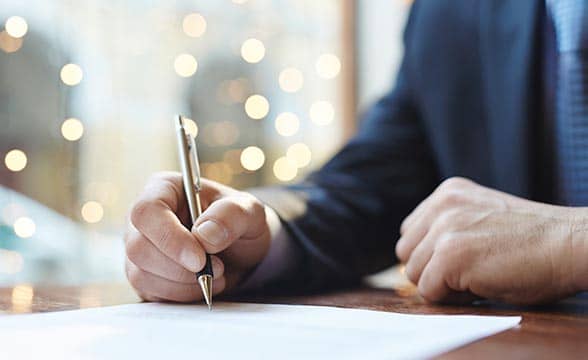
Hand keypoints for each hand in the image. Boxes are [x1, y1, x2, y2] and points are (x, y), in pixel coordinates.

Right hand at [124, 172, 270, 301]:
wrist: (242, 250)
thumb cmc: (240, 222)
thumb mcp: (250, 211)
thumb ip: (232, 215)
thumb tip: (204, 234)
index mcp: (164, 189)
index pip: (147, 212)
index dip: (169, 238)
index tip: (199, 259)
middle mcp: (145, 218)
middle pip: (138, 247)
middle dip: (179, 267)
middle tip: (217, 268)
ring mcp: (140, 247)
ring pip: (141, 274)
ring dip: (182, 283)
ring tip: (216, 275)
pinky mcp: (143, 274)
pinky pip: (149, 291)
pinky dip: (180, 295)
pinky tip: (202, 285)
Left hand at [396, 177, 587, 303]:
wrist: (569, 245)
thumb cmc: (533, 241)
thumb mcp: (480, 219)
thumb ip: (447, 228)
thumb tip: (414, 264)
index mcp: (448, 193)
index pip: (411, 232)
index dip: (431, 254)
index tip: (464, 258)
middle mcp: (441, 206)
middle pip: (406, 253)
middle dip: (431, 269)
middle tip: (469, 271)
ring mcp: (444, 229)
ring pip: (414, 274)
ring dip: (442, 284)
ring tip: (478, 276)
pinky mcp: (451, 255)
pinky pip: (429, 292)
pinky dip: (452, 299)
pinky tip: (482, 285)